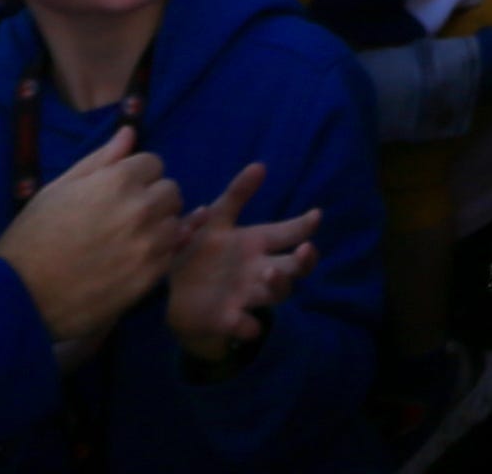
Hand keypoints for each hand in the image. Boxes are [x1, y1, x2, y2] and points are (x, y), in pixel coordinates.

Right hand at [0, 127, 185, 350]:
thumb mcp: (58, 189)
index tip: (117, 191)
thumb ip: (100, 160)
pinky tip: (130, 260)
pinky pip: (170, 254)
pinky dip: (157, 254)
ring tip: (125, 240)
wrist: (20, 298)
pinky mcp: (151, 277)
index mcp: (118, 181)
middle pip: (170, 191)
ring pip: (175, 223)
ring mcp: (149, 245)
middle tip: (122, 215)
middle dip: (151, 197)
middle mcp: (141, 209)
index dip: (135, 175)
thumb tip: (129, 133)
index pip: (153, 163)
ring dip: (157, 226)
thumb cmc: (32, 238)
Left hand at [164, 163, 322, 364]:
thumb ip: (236, 195)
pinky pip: (246, 326)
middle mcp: (260, 269)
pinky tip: (246, 322)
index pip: (289, 233)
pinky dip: (248, 326)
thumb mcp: (215, 221)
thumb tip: (260, 165)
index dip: (304, 225)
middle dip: (305, 260)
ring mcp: (247, 295)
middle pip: (295, 266)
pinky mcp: (229, 319)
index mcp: (256, 243)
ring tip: (268, 273)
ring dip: (279, 284)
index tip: (315, 215)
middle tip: (306, 250)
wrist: (175, 296)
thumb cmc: (201, 253)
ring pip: (277, 293)